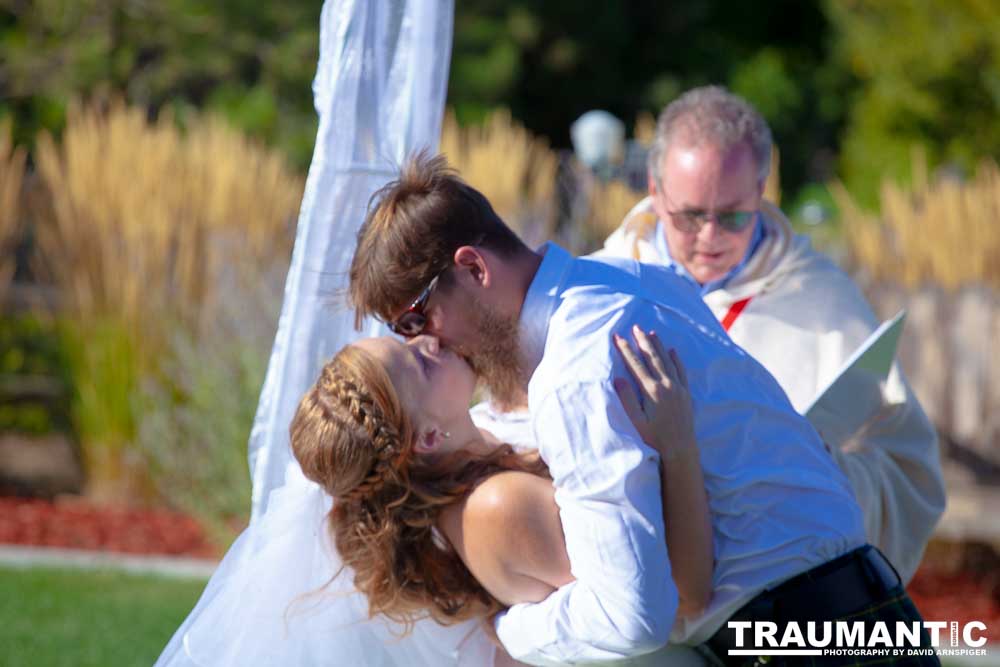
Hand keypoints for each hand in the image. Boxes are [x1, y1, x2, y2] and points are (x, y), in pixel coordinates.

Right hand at [613, 325, 696, 462]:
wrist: (681, 449)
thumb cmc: (655, 438)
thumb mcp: (636, 422)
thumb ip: (627, 399)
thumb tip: (618, 379)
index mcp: (652, 391)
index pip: (635, 364)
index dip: (625, 349)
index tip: (617, 337)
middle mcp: (666, 385)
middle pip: (652, 357)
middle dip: (642, 341)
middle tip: (635, 327)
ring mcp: (678, 388)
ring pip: (667, 360)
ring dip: (659, 346)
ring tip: (651, 333)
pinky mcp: (686, 393)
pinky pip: (681, 370)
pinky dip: (676, 359)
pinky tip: (672, 351)